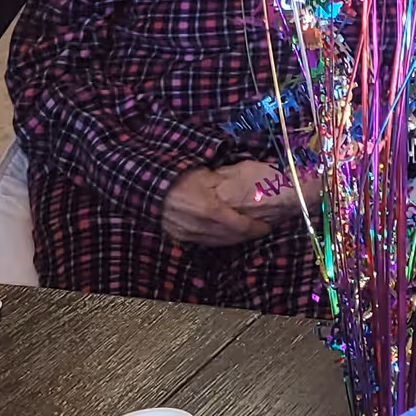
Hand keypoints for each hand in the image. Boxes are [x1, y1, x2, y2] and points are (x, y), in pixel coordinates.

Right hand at [161, 162, 301, 247]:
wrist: (148, 186)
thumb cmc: (178, 176)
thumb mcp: (206, 174)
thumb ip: (227, 183)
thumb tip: (251, 186)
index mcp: (210, 210)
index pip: (241, 226)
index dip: (257, 228)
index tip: (267, 225)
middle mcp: (200, 227)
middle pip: (233, 237)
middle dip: (249, 235)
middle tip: (261, 229)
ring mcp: (189, 235)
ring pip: (220, 242)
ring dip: (236, 239)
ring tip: (247, 231)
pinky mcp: (181, 237)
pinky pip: (206, 242)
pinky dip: (220, 239)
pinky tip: (227, 233)